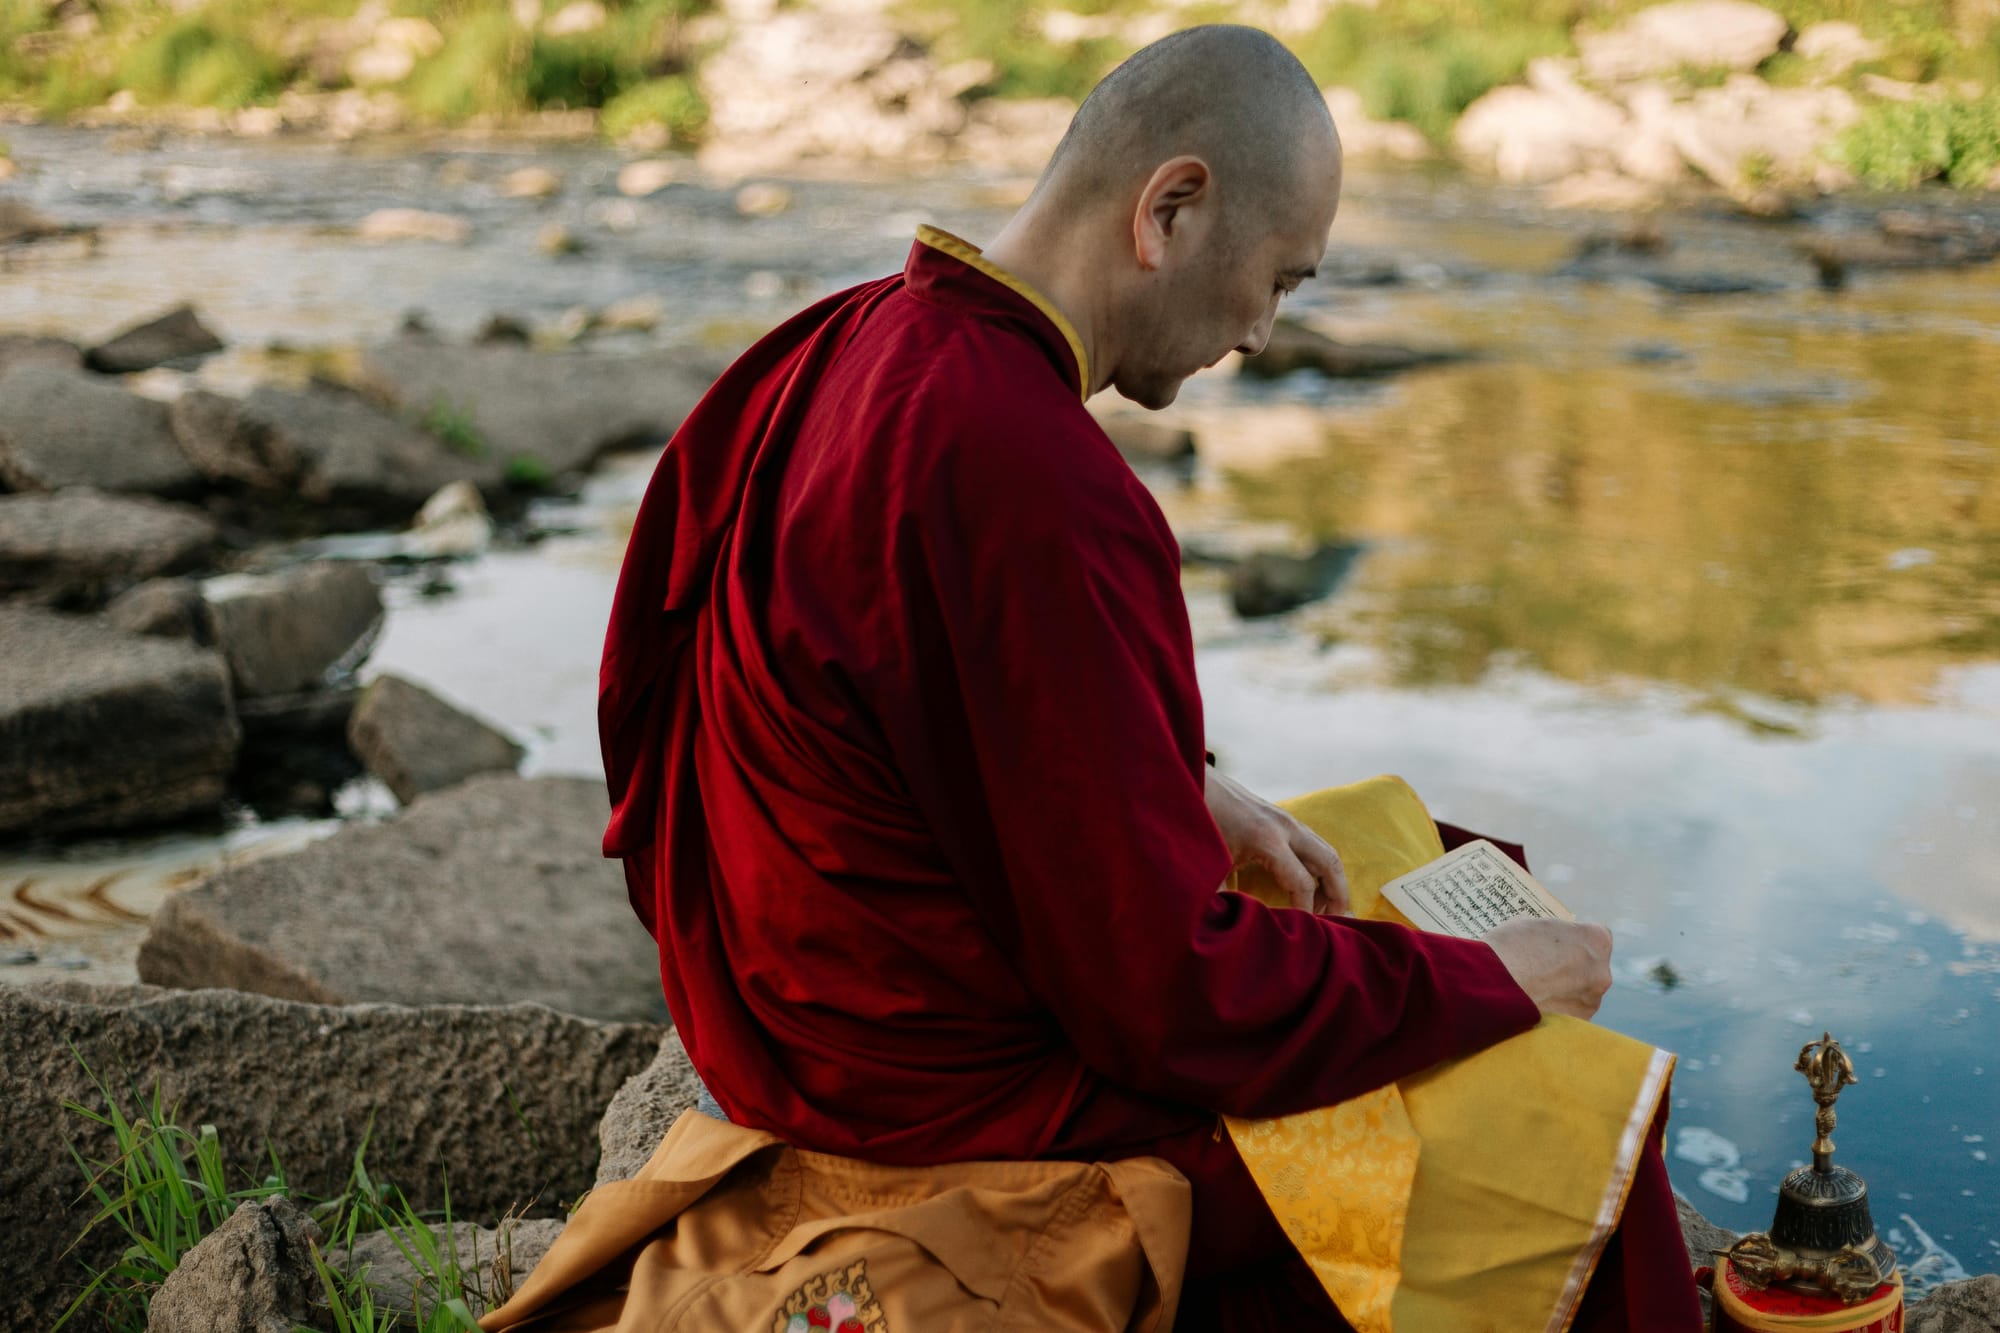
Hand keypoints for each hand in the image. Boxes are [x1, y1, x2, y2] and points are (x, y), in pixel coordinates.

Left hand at [1204, 766, 1349, 914]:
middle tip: (1337, 921)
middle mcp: (1284, 827)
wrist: (1190, 780)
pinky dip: (1319, 865)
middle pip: (1329, 863)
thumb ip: (1220, 897)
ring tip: (1322, 908)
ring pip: (1325, 850)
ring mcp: (1285, 818)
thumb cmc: (1197, 822)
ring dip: (1331, 879)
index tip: (1303, 932)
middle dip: (1338, 895)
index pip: (1302, 884)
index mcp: (1267, 841)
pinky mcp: (1281, 816)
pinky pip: (1313, 843)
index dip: (1306, 912)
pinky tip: (1306, 884)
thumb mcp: (1207, 863)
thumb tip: (1232, 926)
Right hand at [1481, 918, 1613, 1019]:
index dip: (1574, 941)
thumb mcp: (1534, 926)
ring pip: (1581, 995)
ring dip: (1564, 993)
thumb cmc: (1509, 950)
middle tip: (1543, 970)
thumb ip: (1553, 936)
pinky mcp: (1576, 1026)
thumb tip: (1551, 945)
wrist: (1491, 988)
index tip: (1558, 946)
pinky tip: (1533, 1006)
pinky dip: (1556, 1012)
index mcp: (1596, 940)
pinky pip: (1569, 1015)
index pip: (1595, 937)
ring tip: (1534, 991)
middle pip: (1591, 968)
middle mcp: (1602, 972)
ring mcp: (1591, 1002)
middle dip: (1572, 969)